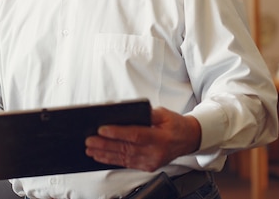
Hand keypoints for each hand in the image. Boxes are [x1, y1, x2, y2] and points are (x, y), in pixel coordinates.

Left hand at [84, 107, 201, 171]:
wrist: (189, 139)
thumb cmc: (175, 124)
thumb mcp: (164, 113)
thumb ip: (148, 113)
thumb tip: (128, 112)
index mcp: (161, 137)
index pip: (135, 135)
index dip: (117, 133)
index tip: (101, 129)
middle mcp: (156, 152)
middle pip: (126, 149)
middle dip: (105, 145)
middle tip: (89, 141)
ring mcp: (151, 162)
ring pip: (124, 158)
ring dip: (105, 154)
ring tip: (90, 149)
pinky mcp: (148, 166)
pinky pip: (127, 164)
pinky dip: (112, 160)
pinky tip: (101, 156)